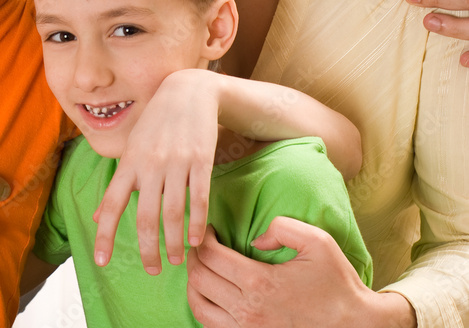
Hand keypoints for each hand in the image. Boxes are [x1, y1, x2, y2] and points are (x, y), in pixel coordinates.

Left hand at [93, 70, 219, 273]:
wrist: (189, 90)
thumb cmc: (157, 122)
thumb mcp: (133, 147)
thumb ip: (118, 183)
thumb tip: (97, 215)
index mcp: (130, 162)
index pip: (111, 203)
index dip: (104, 234)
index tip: (101, 261)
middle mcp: (150, 163)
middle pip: (145, 217)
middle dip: (147, 250)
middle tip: (152, 270)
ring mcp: (176, 161)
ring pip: (173, 213)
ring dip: (175, 242)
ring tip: (176, 260)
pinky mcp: (200, 159)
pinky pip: (198, 198)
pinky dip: (197, 223)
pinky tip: (196, 239)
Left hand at [186, 222, 415, 327]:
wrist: (353, 326)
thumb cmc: (336, 283)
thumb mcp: (316, 241)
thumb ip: (282, 227)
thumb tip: (255, 239)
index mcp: (260, 282)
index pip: (210, 256)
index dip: (204, 237)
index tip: (211, 229)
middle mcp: (248, 310)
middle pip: (198, 279)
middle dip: (193, 256)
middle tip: (201, 243)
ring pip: (199, 307)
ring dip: (193, 283)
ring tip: (201, 267)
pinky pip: (211, 327)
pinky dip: (203, 308)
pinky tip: (212, 294)